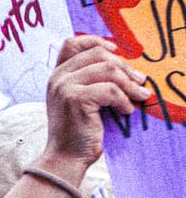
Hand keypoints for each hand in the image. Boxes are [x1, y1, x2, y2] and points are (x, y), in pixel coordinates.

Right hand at [39, 36, 149, 177]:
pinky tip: (125, 111)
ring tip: (138, 97)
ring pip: (108, 69)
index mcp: (57, 75)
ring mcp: (64, 87)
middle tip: (139, 83)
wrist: (65, 156)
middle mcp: (58, 77)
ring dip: (129, 84)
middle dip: (125, 67)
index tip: (116, 53)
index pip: (72, 43)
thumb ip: (88, 80)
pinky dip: (124, 101)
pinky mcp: (75, 99)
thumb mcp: (78, 100)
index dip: (96, 41)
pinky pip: (110, 90)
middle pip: (99, 54)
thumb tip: (122, 65)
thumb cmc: (77, 131)